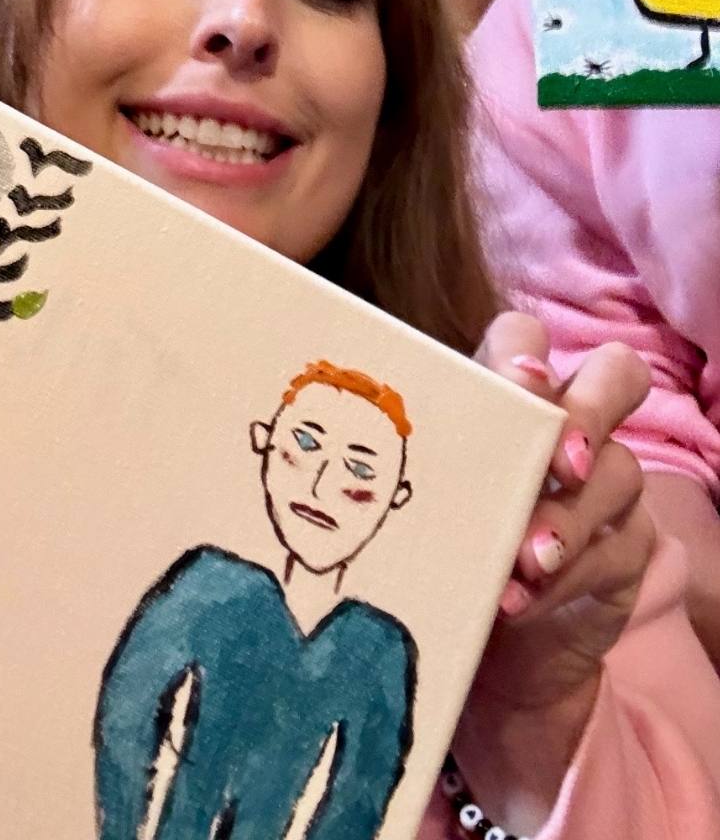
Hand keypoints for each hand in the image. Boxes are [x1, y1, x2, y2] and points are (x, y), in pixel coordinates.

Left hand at [455, 313, 653, 827]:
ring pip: (622, 471)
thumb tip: (358, 450)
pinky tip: (521, 602)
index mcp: (512, 397)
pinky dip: (569, 578)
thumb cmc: (446, 548)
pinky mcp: (629, 550)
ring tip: (525, 562)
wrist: (494, 649)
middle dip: (590, 411)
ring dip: (570, 518)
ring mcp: (609, 487)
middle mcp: (572, 426)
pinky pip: (619, 549)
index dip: (526, 352)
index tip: (519, 384)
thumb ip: (422, 468)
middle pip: (616, 374)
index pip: (527, 338)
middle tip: (562, 464)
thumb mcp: (428, 502)